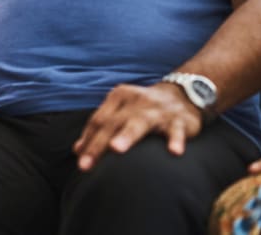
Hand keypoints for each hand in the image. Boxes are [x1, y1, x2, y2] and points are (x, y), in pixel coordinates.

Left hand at [74, 82, 201, 170]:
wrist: (183, 94)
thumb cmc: (143, 108)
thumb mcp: (121, 112)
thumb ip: (100, 128)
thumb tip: (77, 150)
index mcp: (119, 97)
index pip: (98, 120)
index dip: (88, 140)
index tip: (80, 161)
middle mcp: (136, 101)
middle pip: (112, 123)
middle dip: (98, 145)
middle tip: (85, 165)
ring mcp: (157, 109)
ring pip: (140, 122)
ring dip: (127, 135)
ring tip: (117, 149)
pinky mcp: (179, 119)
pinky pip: (176, 130)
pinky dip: (175, 139)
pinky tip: (174, 151)